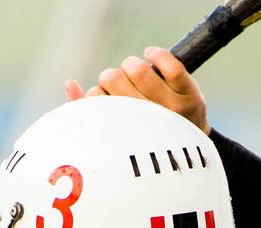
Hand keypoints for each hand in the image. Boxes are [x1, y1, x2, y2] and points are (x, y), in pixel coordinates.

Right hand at [66, 47, 209, 135]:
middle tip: (122, 86)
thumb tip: (70, 84)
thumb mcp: (118, 131)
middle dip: (112, 78)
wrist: (190, 141)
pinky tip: (150, 54)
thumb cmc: (145, 133)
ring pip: (136, 69)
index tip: (106, 100)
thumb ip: (91, 111)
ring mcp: (171, 107)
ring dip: (130, 66)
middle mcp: (148, 121)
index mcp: (127, 131)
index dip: (97, 94)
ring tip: (136, 75)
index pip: (98, 99)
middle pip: (112, 78)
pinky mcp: (189, 91)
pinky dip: (155, 53)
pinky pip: (168, 63)